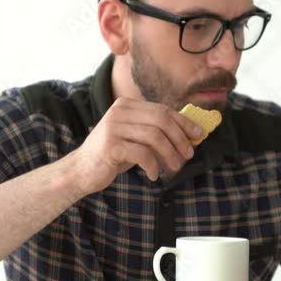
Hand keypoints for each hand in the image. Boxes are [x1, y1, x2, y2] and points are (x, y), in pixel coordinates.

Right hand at [65, 98, 203, 194]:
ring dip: (170, 154)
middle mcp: (119, 111)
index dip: (184, 122)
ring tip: (174, 168)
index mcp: (127, 105)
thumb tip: (190, 134)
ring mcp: (113, 127)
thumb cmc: (113, 155)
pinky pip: (142, 154)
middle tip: (188, 155)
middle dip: (180, 138)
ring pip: (155, 137)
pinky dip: (153, 166)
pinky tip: (154, 175)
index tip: (199, 135)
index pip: (163, 110)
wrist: (81, 170)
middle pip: (162, 120)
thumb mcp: (135, 139)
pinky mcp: (111, 145)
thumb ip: (156, 132)